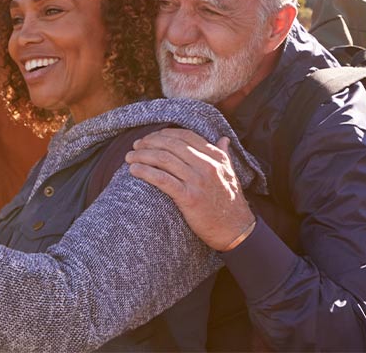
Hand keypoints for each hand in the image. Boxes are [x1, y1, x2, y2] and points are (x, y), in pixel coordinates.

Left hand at [126, 128, 255, 250]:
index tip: (150, 137)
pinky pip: (162, 179)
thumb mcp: (231, 173)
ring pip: (163, 159)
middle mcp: (206, 165)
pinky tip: (134, 170)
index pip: (185, 136)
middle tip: (136, 146)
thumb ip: (224, 154)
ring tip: (129, 157)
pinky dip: (145, 172)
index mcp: (215, 157)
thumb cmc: (231, 202)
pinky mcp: (189, 197)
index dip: (164, 134)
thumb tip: (223, 139)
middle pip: (171, 145)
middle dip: (149, 142)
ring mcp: (197, 181)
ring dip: (142, 155)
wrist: (236, 231)